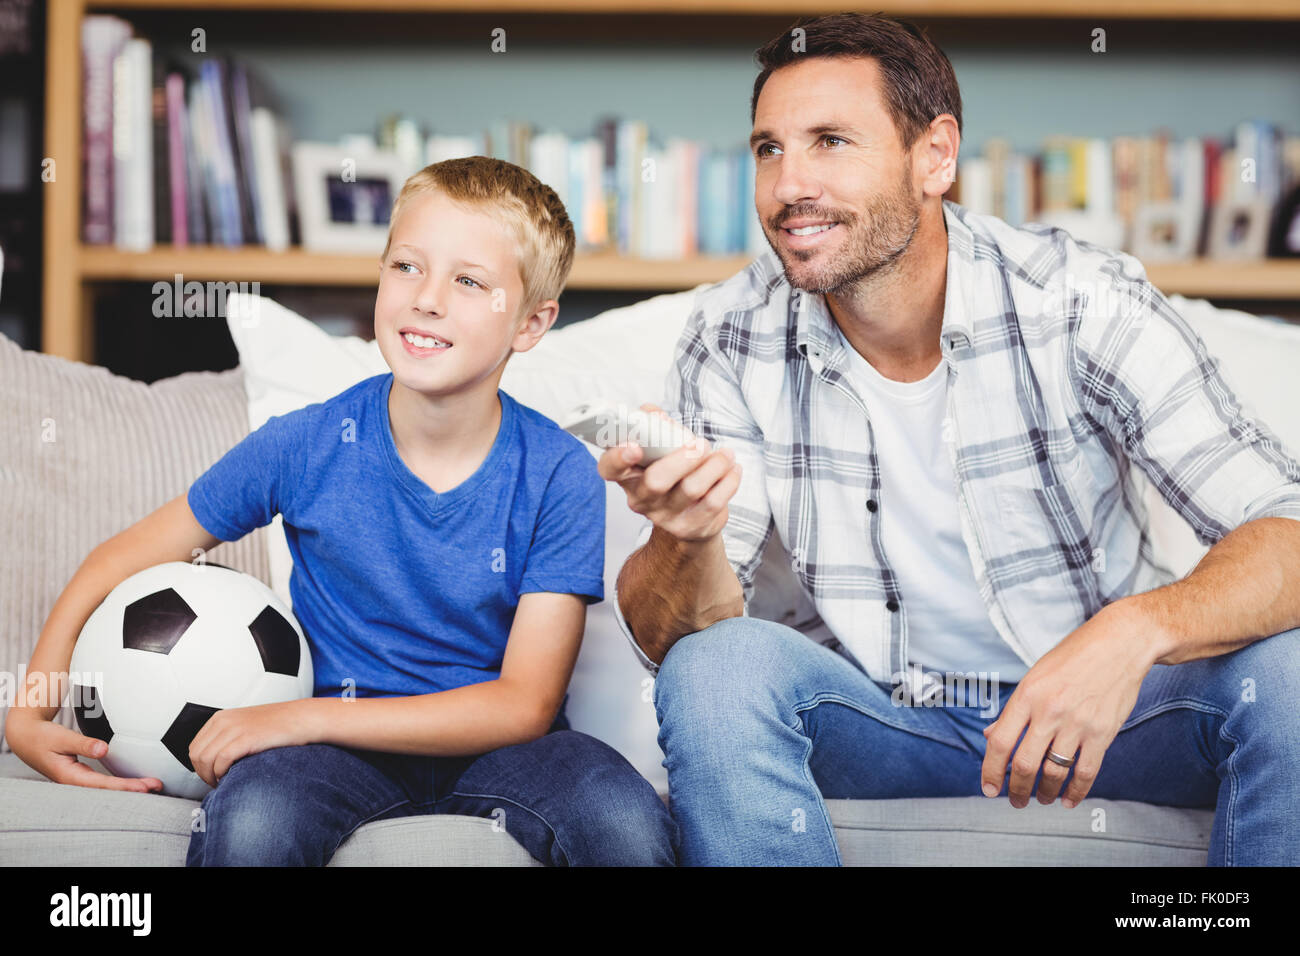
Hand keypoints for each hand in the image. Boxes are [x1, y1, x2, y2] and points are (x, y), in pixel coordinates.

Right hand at [5, 712, 162, 792]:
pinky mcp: (83, 774)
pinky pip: (105, 781)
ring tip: (154, 786)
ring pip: (107, 787)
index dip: (124, 787)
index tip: (143, 787)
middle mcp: (76, 781)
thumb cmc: (43, 737)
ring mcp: (79, 779)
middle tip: (158, 786)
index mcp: (69, 776)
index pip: (102, 785)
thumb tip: (104, 749)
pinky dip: (121, 781)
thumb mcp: (61, 737)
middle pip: (108, 790)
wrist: (27, 738)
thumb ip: (82, 744)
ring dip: (130, 787)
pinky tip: (136, 780)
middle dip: (133, 789)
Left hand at [188, 699, 316, 787]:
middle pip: (196, 755)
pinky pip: (221, 761)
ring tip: (225, 783)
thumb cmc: (280, 727)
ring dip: (211, 777)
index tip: (212, 776)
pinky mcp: (246, 738)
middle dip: (203, 774)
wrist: (304, 719)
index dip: (200, 767)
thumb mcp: (247, 726)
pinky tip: (232, 778)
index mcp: (221, 718)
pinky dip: (222, 774)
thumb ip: (229, 738)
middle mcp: (224, 721)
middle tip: (218, 783)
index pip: (194, 747)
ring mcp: (234, 729)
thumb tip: (213, 762)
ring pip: (205, 760)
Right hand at [596, 403, 741, 542]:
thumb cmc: (673, 474)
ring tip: (726, 454)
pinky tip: (732, 470)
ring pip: (691, 489)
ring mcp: (666, 517)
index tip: (634, 446)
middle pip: (656, 481)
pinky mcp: (691, 527)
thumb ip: (654, 427)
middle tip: (701, 445)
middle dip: (683, 459)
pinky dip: (728, 482)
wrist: (690, 518)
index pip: (610, 469)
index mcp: (627, 475)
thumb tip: (654, 415)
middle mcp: (642, 499)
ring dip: (714, 466)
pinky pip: (714, 502)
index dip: (617, 457)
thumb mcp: (660, 449)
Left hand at [979, 601, 1162, 808]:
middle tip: (1014, 800)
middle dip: (1016, 790)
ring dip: (1044, 793)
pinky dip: (1076, 792)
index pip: (1000, 742)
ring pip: (1054, 773)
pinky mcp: (1103, 733)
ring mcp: (1078, 724)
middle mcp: (1050, 711)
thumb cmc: (1073, 657)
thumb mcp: (1035, 676)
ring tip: (1039, 799)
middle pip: (1025, 764)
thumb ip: (1014, 710)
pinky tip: (1068, 800)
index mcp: (1027, 695)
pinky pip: (1086, 772)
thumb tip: (991, 736)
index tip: (988, 788)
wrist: (1120, 643)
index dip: (991, 770)